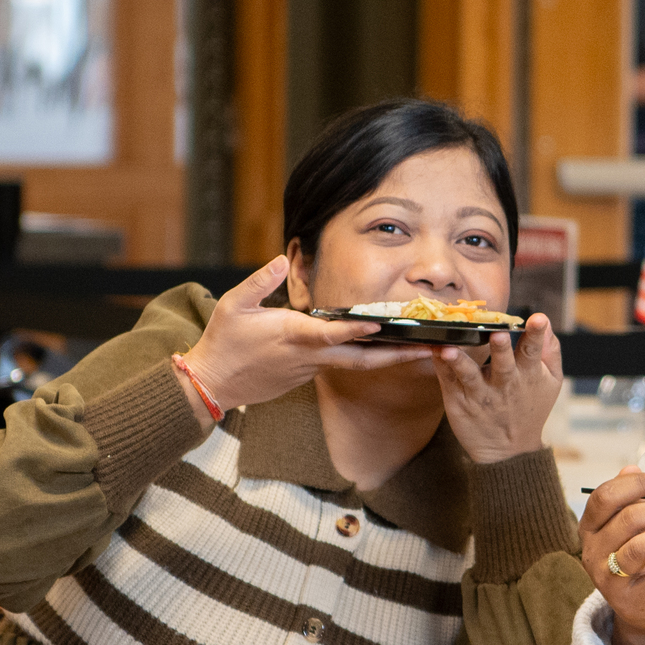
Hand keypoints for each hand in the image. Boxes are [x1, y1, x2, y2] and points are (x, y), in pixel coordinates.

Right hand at [184, 257, 434, 410]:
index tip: (380, 326)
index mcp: (293, 336)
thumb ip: (259, 281)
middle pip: (361, 361)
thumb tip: (280, 259)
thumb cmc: (223, 343)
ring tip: (423, 351)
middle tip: (432, 351)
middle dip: (398, 357)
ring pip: (357, 365)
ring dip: (389, 359)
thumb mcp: (232, 305)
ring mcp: (311, 369)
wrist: (213, 384)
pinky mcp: (309, 375)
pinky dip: (367, 360)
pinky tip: (387, 353)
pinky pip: (343, 367)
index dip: (355, 330)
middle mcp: (309, 356)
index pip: (330, 333)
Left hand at [433, 313, 564, 463]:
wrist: (509, 450)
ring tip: (450, 350)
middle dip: (501, 349)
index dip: (536, 335)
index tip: (539, 319)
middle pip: (503, 364)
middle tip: (498, 335)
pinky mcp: (459, 402)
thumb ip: (549, 351)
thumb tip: (545, 324)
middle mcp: (504, 384)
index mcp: (528, 376)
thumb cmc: (530, 408)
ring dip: (460, 362)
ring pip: (469, 375)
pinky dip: (441, 368)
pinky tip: (435, 352)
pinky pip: (449, 382)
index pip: (533, 352)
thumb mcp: (551, 382)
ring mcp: (480, 394)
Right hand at [578, 467, 644, 644]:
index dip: (634, 485)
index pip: (604, 498)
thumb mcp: (626, 529)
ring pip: (640, 547)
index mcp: (588, 529)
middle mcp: (592, 554)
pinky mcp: (633, 600)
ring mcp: (609, 579)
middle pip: (626, 520)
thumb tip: (631, 468)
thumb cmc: (636, 561)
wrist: (639, 608)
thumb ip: (627, 499)